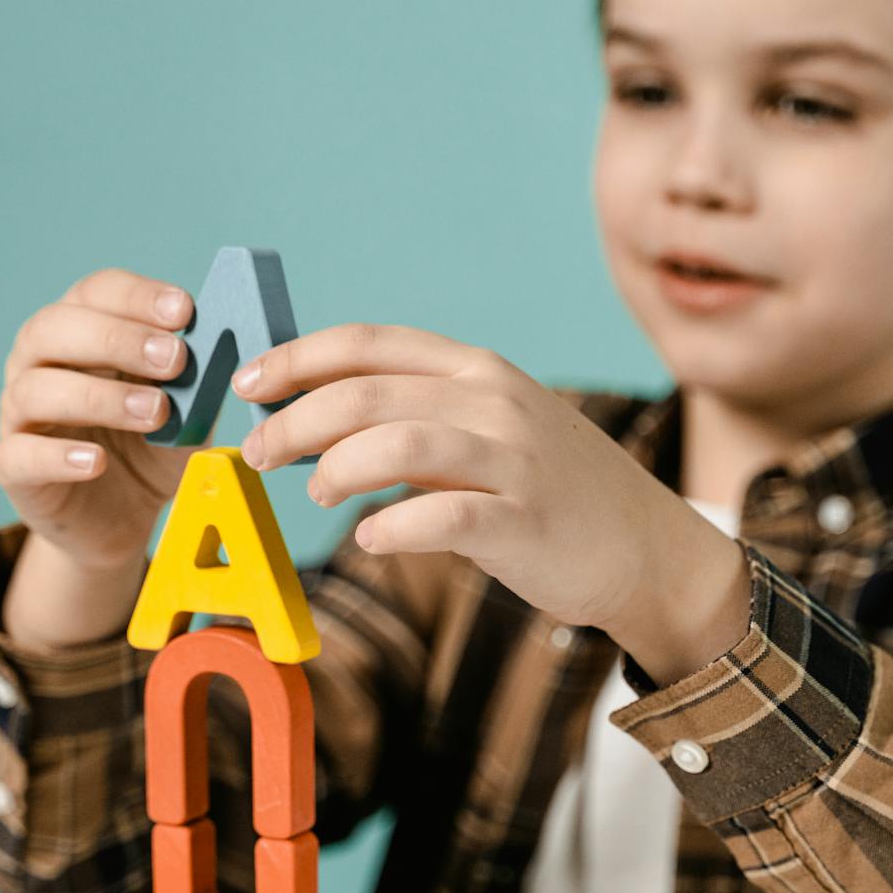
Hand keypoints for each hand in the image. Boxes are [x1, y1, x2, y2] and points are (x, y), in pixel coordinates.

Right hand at [0, 268, 204, 571]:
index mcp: (78, 332)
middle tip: (175, 359)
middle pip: (54, 329)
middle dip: (119, 338)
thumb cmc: (150, 449)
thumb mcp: (186, 412)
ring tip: (155, 412)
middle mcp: (37, 363)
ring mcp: (18, 415)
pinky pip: (19, 455)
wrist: (122, 519)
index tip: (185, 311)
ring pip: (36, 389)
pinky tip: (97, 461)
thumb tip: (221, 347)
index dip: (137, 296)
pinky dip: (58, 456)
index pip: (95, 293)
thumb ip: (197, 381)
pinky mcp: (14, 470)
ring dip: (99, 396)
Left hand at [233, 322, 751, 674]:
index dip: (297, 359)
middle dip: (296, 421)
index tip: (248, 386)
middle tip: (260, 453)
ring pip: (400, 443)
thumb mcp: (488, 431)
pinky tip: (371, 539)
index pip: (368, 345)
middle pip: (368, 393)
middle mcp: (494, 402)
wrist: (644, 547)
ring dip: (337, 469)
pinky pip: (444, 517)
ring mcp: (513, 459)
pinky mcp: (525, 520)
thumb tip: (315, 424)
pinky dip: (394, 527)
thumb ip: (416, 418)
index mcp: (476, 371)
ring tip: (314, 494)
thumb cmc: (549, 492)